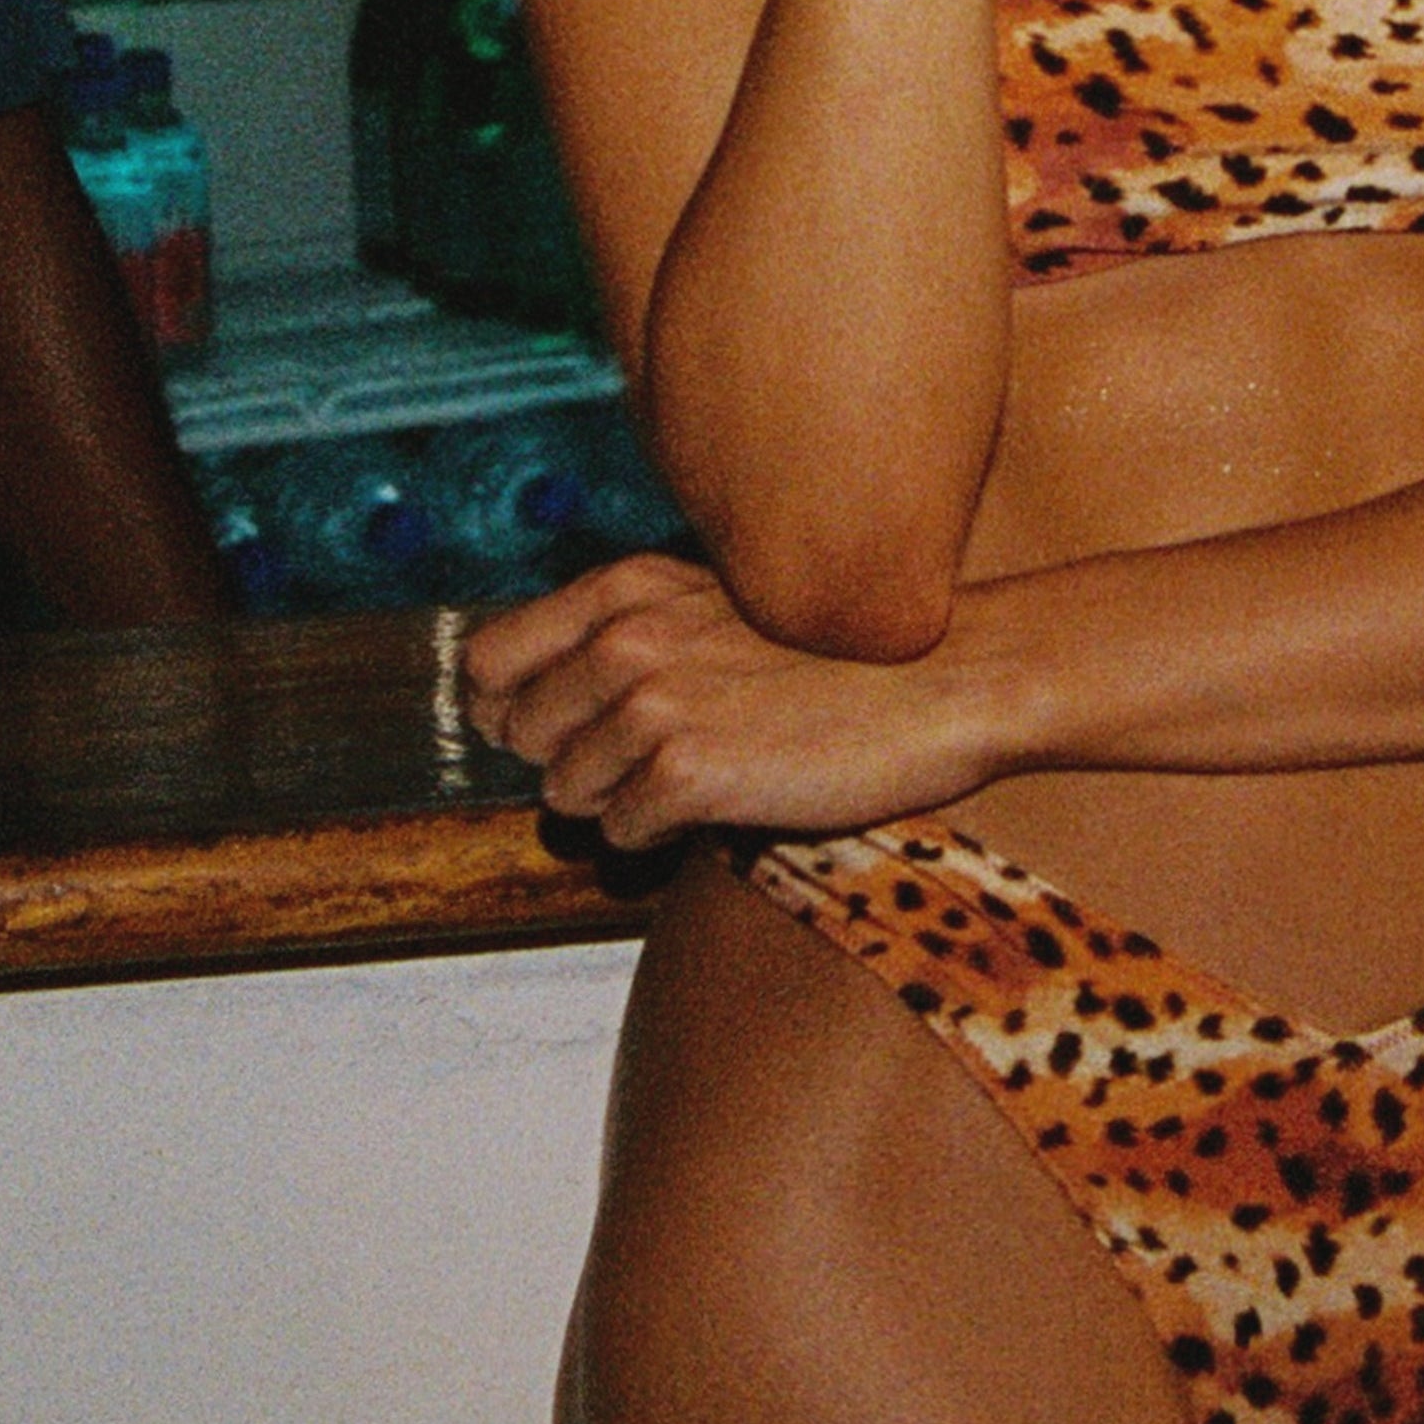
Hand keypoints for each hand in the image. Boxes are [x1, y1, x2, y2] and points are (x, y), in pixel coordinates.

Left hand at [459, 551, 1004, 852]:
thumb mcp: (710, 606)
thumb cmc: (828, 653)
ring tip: (693, 775)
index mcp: (625, 590)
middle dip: (568, 758)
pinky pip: (621, 831)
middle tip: (643, 758)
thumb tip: (518, 697)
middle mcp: (626, 640)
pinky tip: (718, 800)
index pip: (486, 659)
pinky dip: (658, 833)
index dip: (503, 706)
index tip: (547, 728)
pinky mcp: (689, 774)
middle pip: (517, 733)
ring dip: (618, 798)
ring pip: (565, 791)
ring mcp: (655, 706)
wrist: (937, 682)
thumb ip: (621, 632)